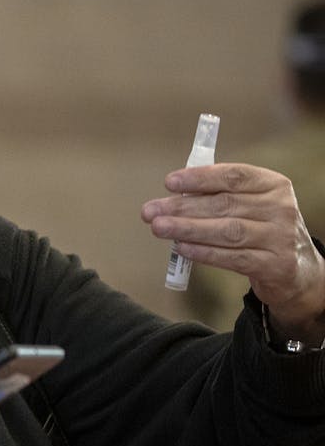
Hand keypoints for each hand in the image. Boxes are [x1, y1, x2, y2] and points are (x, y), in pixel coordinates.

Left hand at [142, 163, 324, 340]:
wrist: (296, 269)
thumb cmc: (261, 229)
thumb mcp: (249, 205)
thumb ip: (218, 196)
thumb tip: (173, 196)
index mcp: (274, 185)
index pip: (234, 176)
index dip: (200, 178)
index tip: (169, 182)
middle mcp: (281, 208)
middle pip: (224, 204)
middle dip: (182, 207)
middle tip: (150, 211)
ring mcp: (280, 237)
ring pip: (227, 231)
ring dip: (187, 228)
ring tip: (158, 227)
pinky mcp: (275, 265)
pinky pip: (232, 258)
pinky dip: (204, 252)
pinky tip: (181, 248)